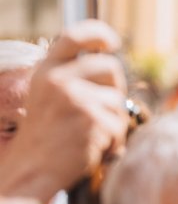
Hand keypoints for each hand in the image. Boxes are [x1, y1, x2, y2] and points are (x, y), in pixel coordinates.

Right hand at [1, 21, 127, 203]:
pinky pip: (119, 125)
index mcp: (46, 71)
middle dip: (114, 88)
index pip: (74, 36)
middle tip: (100, 110)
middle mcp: (58, 80)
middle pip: (110, 66)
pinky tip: (92, 148)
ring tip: (88, 135)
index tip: (111, 42)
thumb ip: (72, 77)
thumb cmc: (46, 136)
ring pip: (118, 100)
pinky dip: (113, 140)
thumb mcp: (48, 96)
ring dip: (113, 121)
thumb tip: (110, 60)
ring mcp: (75, 99)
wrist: (31, 169)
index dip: (97, 34)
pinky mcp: (92, 120)